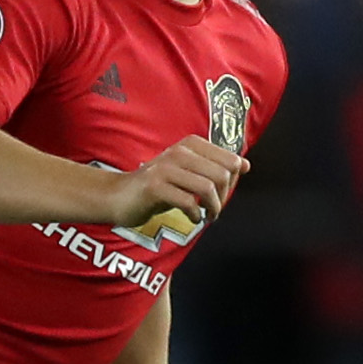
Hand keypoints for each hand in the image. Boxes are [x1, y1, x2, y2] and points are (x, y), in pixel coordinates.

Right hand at [108, 135, 246, 230]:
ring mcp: (165, 169)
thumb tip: (244, 165)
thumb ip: (213, 167)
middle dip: (224, 197)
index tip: (223, 194)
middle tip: (215, 209)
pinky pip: (187, 202)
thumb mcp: (187, 172)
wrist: (118, 196)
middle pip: (222, 175)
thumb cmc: (156, 187)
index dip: (233, 181)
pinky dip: (195, 215)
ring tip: (208, 216)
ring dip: (213, 208)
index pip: (230, 160)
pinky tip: (192, 218)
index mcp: (190, 145)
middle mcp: (179, 152)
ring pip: (207, 188)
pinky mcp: (154, 187)